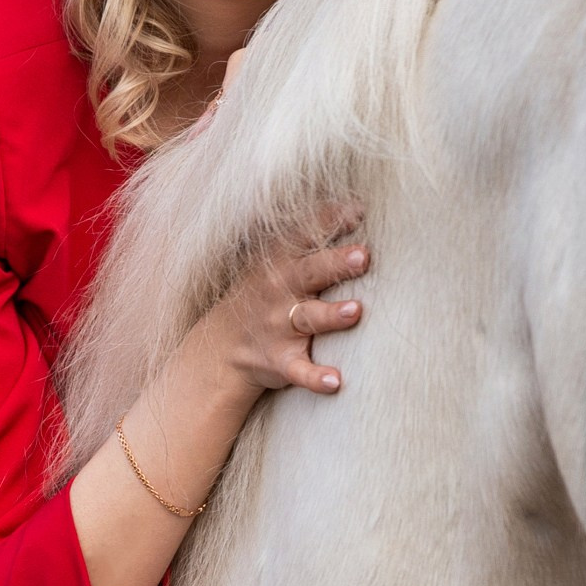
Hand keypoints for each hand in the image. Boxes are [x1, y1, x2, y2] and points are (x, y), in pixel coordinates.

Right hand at [204, 221, 370, 397]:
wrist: (221, 346)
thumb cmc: (264, 293)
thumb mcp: (274, 259)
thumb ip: (309, 235)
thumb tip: (361, 204)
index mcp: (280, 259)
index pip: (306, 232)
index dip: (331, 219)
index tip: (359, 210)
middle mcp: (280, 289)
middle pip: (311, 272)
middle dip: (337, 263)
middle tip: (364, 256)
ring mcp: (279, 325)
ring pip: (308, 318)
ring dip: (332, 315)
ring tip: (356, 311)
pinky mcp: (280, 360)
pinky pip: (299, 370)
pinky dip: (315, 377)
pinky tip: (334, 382)